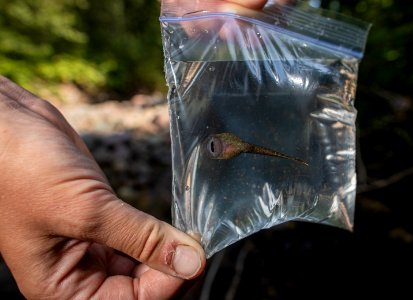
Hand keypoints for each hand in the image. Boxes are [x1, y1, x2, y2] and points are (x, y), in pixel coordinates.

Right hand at [0, 75, 204, 298]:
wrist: (7, 124)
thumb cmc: (20, 170)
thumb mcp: (85, 210)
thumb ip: (140, 238)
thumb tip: (189, 262)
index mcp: (63, 289)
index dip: (167, 284)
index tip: (194, 257)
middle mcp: (80, 274)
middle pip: (140, 288)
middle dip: (172, 270)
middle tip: (198, 244)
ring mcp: (94, 245)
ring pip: (144, 264)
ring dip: (170, 252)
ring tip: (193, 235)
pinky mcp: (105, 219)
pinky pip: (140, 237)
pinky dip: (162, 233)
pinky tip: (179, 226)